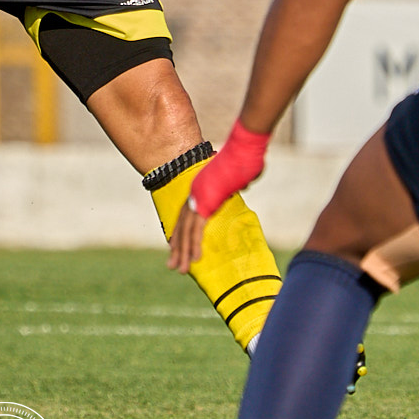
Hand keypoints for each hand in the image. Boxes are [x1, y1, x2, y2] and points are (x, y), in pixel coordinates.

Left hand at [168, 120, 270, 272]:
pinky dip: (194, 245)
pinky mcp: (205, 203)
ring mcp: (198, 197)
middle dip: (177, 247)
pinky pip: (197, 229)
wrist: (244, 148)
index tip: (176, 247)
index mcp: (200, 188)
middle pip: (182, 225)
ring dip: (183, 252)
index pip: (186, 215)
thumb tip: (240, 185)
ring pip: (186, 231)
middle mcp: (195, 193)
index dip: (181, 232)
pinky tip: (193, 259)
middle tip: (172, 265)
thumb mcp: (237, 177)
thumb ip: (234, 185)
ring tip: (180, 269)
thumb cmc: (245, 158)